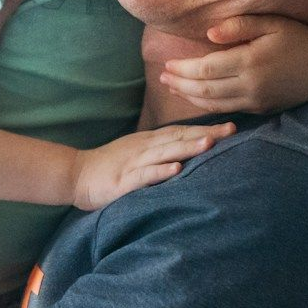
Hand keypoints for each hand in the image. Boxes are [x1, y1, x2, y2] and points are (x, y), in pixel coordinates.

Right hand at [69, 121, 235, 210]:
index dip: (206, 128)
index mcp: (149, 142)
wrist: (76, 174)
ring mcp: (134, 163)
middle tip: (232, 130)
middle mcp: (144, 148)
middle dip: (206, 134)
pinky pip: (144, 175)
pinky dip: (161, 171)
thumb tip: (186, 150)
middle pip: (179, 137)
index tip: (230, 127)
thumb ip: (160, 151)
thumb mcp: (137, 154)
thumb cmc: (109, 166)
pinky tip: (176, 169)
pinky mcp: (123, 180)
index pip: (182, 131)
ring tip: (210, 144)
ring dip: (188, 147)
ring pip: (164, 152)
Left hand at [161, 13, 307, 111]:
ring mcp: (258, 101)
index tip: (166, 64)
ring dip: (190, 97)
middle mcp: (251, 86)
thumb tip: (208, 34)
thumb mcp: (271, 23)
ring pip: (215, 104)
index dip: (183, 69)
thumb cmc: (300, 36)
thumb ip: (239, 27)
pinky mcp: (263, 109)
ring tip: (173, 87)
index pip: (206, 69)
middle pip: (205, 90)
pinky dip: (209, 106)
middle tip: (161, 76)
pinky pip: (229, 110)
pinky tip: (198, 97)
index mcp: (250, 62)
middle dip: (180, 84)